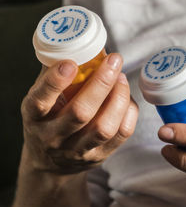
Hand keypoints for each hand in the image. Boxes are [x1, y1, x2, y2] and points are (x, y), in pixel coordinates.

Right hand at [21, 53, 137, 174]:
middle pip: (80, 113)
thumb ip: (53, 76)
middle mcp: (54, 137)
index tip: (70, 63)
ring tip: (122, 77)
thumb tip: (74, 43)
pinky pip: (121, 134)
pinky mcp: (99, 156)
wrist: (51, 162)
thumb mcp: (41, 100)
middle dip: (101, 84)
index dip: (54, 82)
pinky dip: (129, 112)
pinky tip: (126, 97)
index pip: (40, 102)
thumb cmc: (48, 121)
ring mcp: (78, 150)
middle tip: (114, 60)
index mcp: (34, 118)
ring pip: (104, 127)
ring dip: (118, 98)